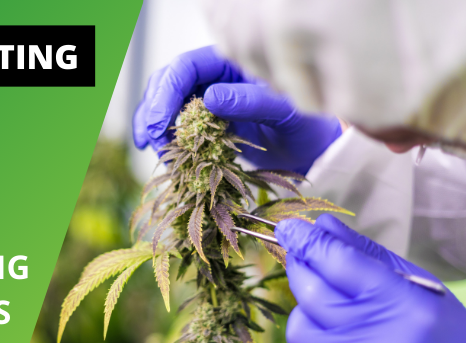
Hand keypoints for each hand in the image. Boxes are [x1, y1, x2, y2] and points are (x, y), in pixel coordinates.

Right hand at [132, 45, 341, 174]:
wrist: (313, 152)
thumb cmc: (306, 127)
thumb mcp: (285, 113)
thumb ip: (252, 102)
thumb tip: (210, 98)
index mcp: (231, 64)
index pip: (186, 67)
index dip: (166, 93)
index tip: (160, 124)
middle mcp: (215, 78)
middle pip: (169, 84)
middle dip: (154, 110)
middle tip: (152, 140)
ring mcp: (208, 101)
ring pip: (167, 104)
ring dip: (154, 126)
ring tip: (155, 151)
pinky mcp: (206, 124)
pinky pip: (178, 126)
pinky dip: (166, 140)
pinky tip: (161, 156)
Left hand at [275, 214, 465, 342]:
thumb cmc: (442, 331)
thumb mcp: (416, 284)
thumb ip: (365, 254)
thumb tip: (322, 225)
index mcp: (401, 302)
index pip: (337, 260)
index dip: (307, 240)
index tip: (289, 228)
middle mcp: (378, 339)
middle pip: (311, 292)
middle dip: (300, 268)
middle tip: (303, 259)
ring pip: (299, 330)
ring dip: (305, 315)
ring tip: (327, 313)